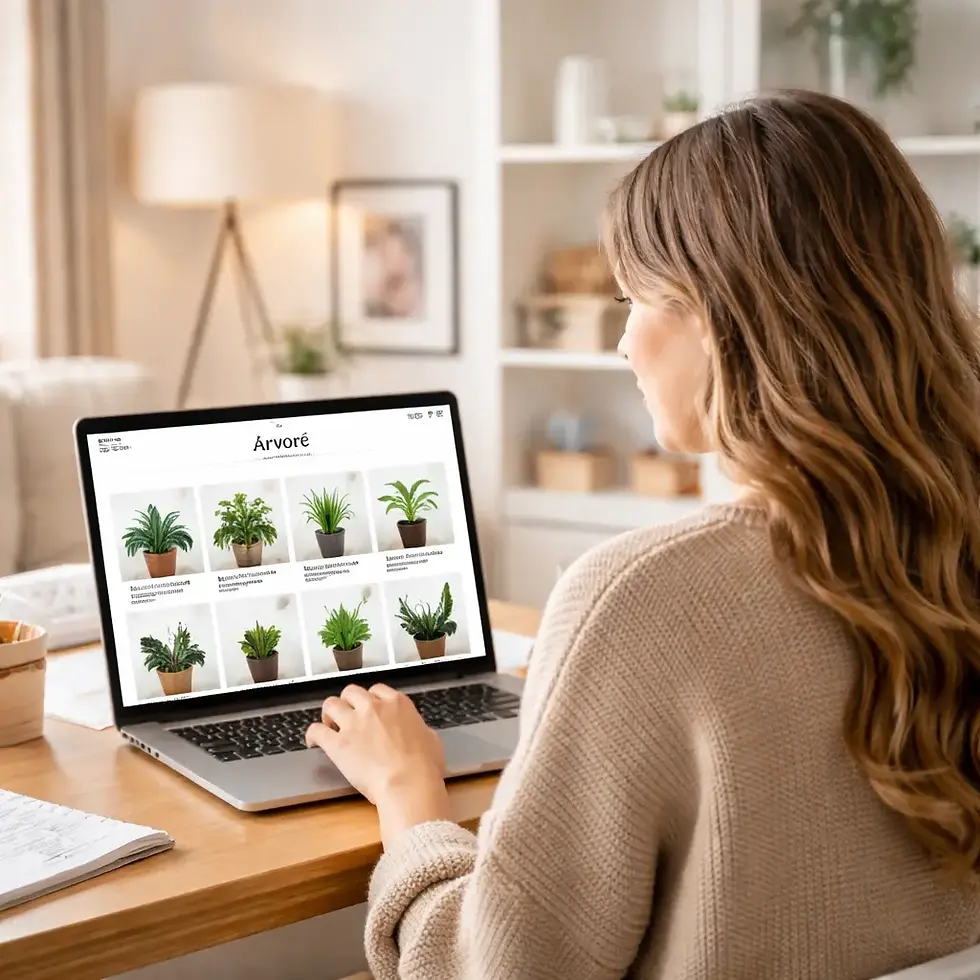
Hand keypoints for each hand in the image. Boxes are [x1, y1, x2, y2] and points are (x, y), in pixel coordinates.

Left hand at [306, 685, 450, 829]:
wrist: (408, 782)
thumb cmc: (424, 766)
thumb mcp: (432, 739)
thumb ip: (420, 730)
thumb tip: (420, 733)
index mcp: (397, 704)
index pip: (377, 690)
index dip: (370, 700)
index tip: (368, 709)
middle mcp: (373, 708)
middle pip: (351, 692)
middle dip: (347, 702)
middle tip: (347, 715)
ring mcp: (353, 724)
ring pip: (331, 704)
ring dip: (329, 713)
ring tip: (329, 724)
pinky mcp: (337, 744)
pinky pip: (317, 730)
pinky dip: (312, 734)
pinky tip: (313, 742)